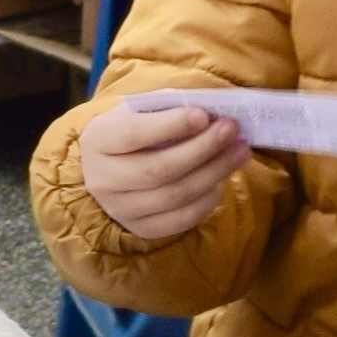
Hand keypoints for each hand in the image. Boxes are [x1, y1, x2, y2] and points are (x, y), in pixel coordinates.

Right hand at [71, 90, 255, 244]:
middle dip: (202, 149)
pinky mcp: (141, 229)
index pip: (134, 135)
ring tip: (240, 151)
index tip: (203, 115)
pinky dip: (207, 199)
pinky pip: (181, 219)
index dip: (171, 125)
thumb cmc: (131, 132)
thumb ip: (167, 108)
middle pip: (158, 169)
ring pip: (174, 196)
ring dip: (214, 172)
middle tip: (231, 130)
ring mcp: (120, 209)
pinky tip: (221, 180)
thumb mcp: (138, 111)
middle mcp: (103, 180)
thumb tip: (210, 112)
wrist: (109, 169)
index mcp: (97, 141)